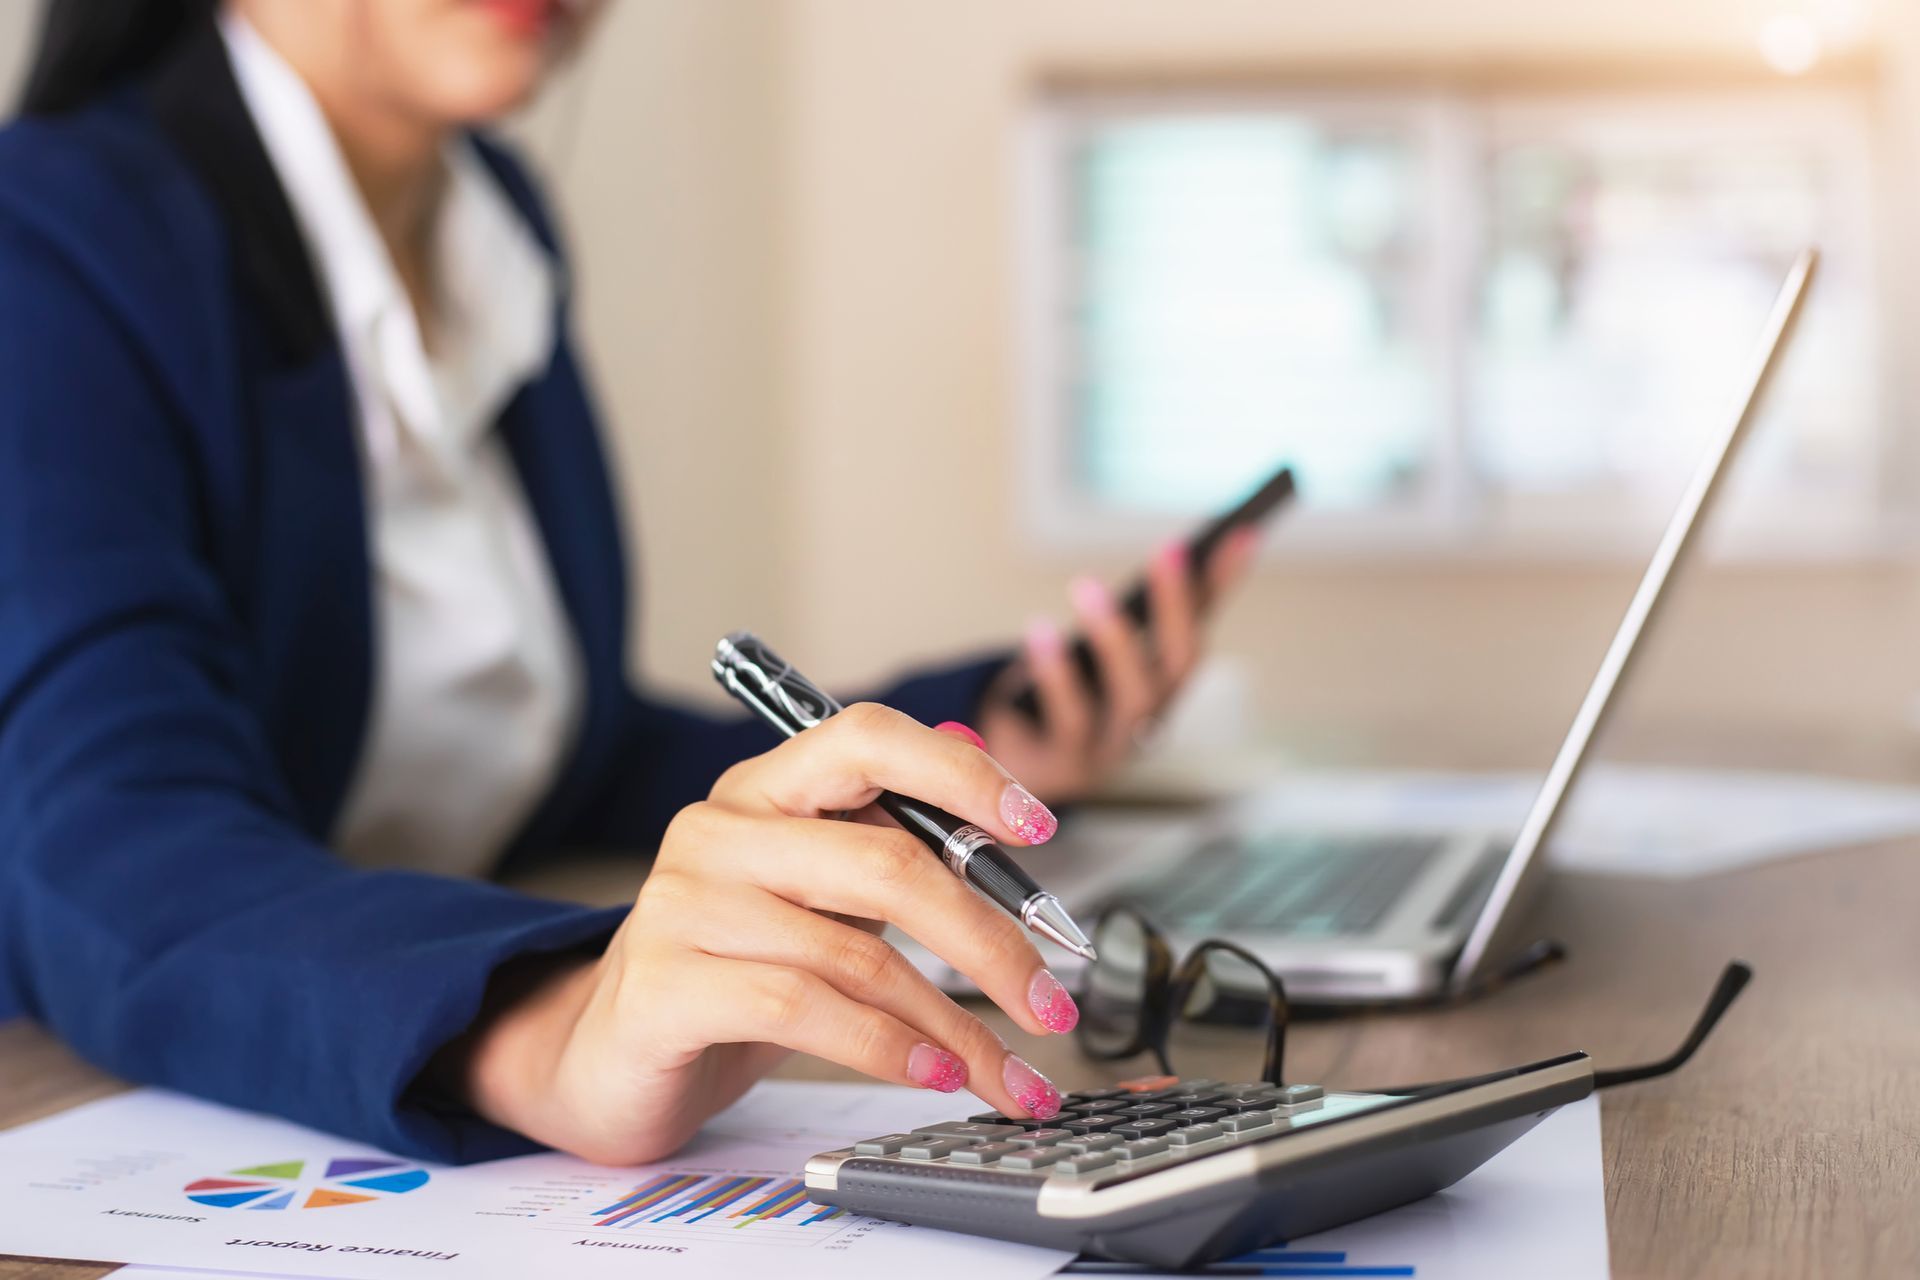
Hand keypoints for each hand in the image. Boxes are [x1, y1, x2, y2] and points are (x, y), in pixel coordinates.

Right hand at [446, 704, 1077, 1164]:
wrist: (605, 1059)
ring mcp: (683, 904)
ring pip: (858, 953)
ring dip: (954, 1025)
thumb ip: (892, 850)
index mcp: (764, 791)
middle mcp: (718, 830)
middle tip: (1050, 1000)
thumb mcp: (817, 902)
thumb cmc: (731, 973)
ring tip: (999, 1070)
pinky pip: (804, 1009)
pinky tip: (929, 1073)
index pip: (867, 738)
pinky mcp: (665, 986)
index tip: (1038, 827)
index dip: (960, 773)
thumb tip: (998, 799)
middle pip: (887, 861)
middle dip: (991, 939)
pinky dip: (886, 1048)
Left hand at [976, 528, 1261, 801]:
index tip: (1241, 530)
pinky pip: (1069, 719)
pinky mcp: (1066, 762)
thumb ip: (1135, 612)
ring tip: (1088, 585)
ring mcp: (1114, 744)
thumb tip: (1179, 548)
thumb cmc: (1065, 695)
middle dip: (1178, 606)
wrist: (1015, 773)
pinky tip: (1039, 631)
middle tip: (1171, 550)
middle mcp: (1150, 717)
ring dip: (1115, 639)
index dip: (1223, 583)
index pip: (1204, 621)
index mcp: (1164, 685)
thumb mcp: (1099, 650)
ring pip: (1133, 697)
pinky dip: (1055, 675)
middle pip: (1179, 664)